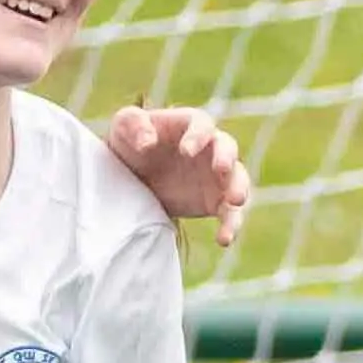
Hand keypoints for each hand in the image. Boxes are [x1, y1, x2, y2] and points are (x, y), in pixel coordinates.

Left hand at [107, 105, 251, 247]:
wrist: (131, 176)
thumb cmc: (129, 143)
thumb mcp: (124, 125)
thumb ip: (133, 123)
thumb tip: (147, 142)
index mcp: (190, 125)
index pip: (202, 125)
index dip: (197, 136)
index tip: (186, 151)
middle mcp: (210, 148)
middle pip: (228, 148)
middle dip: (226, 158)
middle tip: (222, 169)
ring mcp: (216, 176)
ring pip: (237, 180)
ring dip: (239, 189)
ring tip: (235, 202)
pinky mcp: (214, 202)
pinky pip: (229, 213)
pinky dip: (231, 225)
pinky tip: (224, 239)